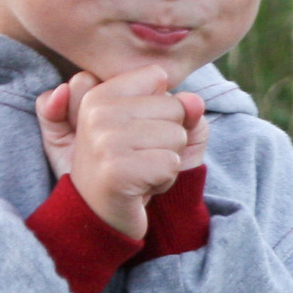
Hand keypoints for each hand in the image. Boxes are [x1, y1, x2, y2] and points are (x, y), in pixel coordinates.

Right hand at [39, 66, 207, 240]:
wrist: (104, 216)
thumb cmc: (134, 168)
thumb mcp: (157, 130)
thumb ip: (180, 109)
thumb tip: (195, 102)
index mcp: (100, 95)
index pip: (157, 76)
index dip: (163, 106)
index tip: (139, 130)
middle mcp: (97, 112)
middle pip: (174, 106)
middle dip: (169, 137)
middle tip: (140, 157)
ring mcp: (103, 140)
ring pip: (176, 135)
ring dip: (168, 161)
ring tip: (141, 171)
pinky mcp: (117, 170)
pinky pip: (171, 163)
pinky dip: (165, 179)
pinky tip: (142, 187)